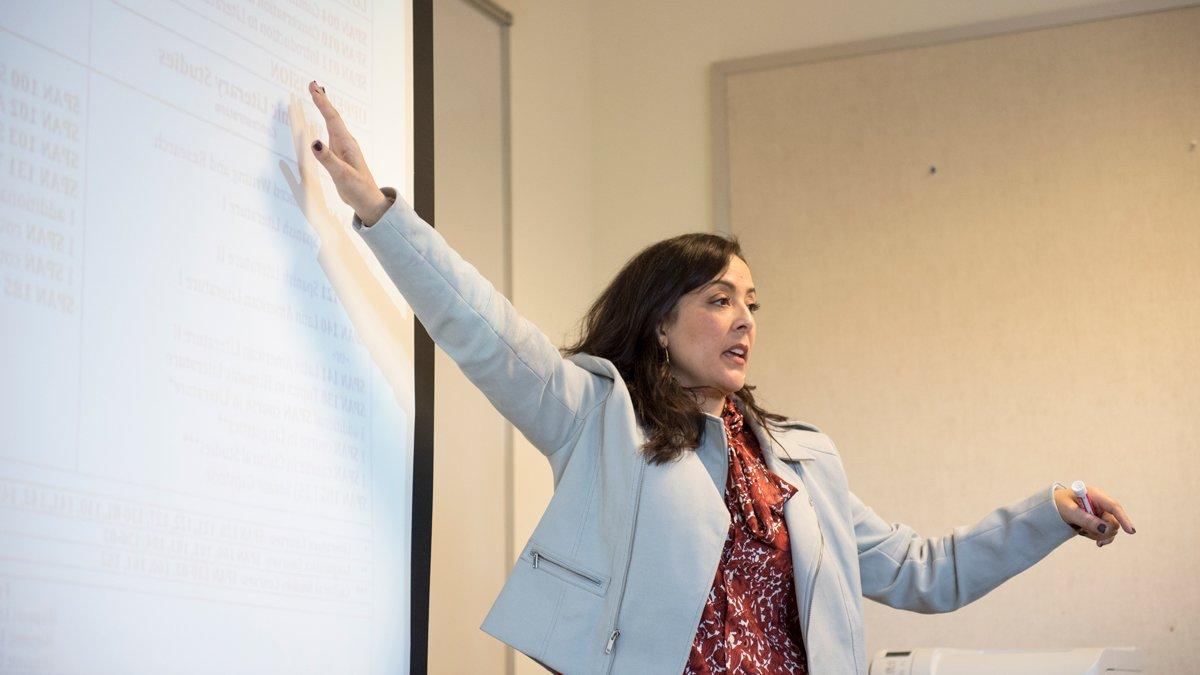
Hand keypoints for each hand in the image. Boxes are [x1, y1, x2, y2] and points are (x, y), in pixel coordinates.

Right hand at [299, 80, 391, 225]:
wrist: (368, 201)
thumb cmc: (358, 189)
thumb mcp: (342, 175)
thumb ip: (328, 159)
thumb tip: (314, 142)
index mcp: (346, 144)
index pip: (332, 118)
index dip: (322, 102)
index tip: (313, 88)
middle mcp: (346, 143)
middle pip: (332, 116)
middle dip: (322, 100)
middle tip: (312, 84)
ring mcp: (343, 148)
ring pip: (332, 123)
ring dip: (324, 109)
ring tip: (317, 95)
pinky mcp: (341, 155)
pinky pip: (331, 133)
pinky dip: (326, 123)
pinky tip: (325, 122)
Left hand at [1053, 484, 1134, 547]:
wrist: (1052, 507)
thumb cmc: (1058, 504)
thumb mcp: (1068, 511)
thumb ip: (1085, 519)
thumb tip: (1104, 529)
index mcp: (1095, 495)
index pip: (1114, 507)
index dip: (1124, 519)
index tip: (1131, 531)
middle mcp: (1101, 504)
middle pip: (1113, 522)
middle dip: (1102, 531)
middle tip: (1085, 532)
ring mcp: (1101, 513)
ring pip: (1109, 531)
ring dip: (1096, 534)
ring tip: (1080, 530)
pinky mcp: (1099, 521)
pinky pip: (1104, 534)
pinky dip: (1096, 536)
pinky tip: (1085, 534)